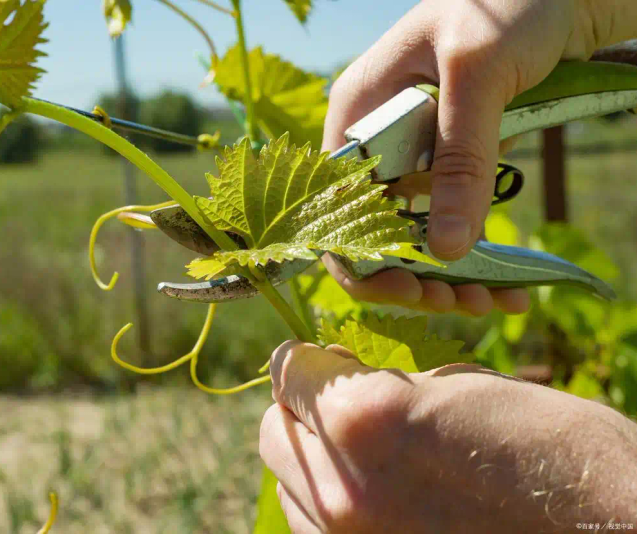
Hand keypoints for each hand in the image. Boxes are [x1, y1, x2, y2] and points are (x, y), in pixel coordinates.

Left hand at [260, 342, 636, 532]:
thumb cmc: (551, 449)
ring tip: (364, 454)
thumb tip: (339, 380)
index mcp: (361, 419)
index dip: (307, 360)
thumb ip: (382, 385)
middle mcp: (339, 487)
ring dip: (313, 459)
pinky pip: (314, 527)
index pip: (287, 371)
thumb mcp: (460, 387)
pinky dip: (329, 505)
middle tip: (342, 404)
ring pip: (289, 485)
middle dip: (303, 410)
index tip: (323, 360)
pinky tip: (375, 494)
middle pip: (274, 430)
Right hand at [323, 0, 635, 315]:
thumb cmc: (507, 3)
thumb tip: (447, 250)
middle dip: (414, 276)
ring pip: (415, 235)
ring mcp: (415, 154)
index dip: (360, 257)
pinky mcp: (451, 162)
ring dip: (450, 278)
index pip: (333, 203)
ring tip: (495, 300)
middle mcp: (377, 140)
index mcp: (357, 111)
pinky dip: (478, 258)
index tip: (409, 288)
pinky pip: (452, 220)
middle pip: (375, 230)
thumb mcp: (478, 73)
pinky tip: (509, 284)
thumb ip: (461, 157)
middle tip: (464, 303)